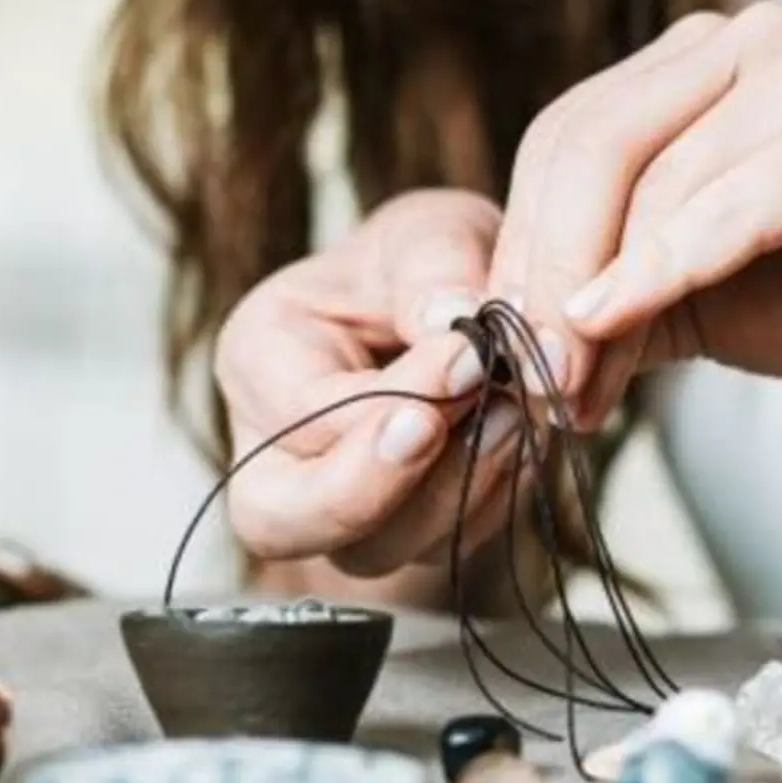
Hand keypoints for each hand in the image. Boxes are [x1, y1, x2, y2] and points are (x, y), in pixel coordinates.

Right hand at [215, 189, 539, 578]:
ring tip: (516, 417)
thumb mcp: (431, 231)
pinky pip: (438, 550)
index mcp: (260, 358)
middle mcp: (275, 447)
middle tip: (476, 422)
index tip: (471, 358)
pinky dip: (489, 503)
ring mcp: (334, 504)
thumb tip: (450, 319)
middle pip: (283, 521)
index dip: (391, 399)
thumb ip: (434, 265)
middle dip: (384, 488)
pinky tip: (521, 441)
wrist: (464, 310)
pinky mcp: (400, 532)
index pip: (301, 413)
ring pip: (373, 551)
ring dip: (458, 493)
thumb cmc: (428, 266)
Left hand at [489, 2, 781, 428]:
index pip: (565, 140)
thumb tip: (509, 334)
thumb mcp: (685, 296)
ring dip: (601, 294)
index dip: (522, 245)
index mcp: (694, 69)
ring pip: (654, 180)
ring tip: (579, 383)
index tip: (502, 344)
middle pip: (591, 146)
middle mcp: (743, 46)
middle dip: (547, 271)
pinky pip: (734, 205)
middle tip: (531, 371)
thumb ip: (606, 298)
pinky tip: (617, 322)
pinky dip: (667, 270)